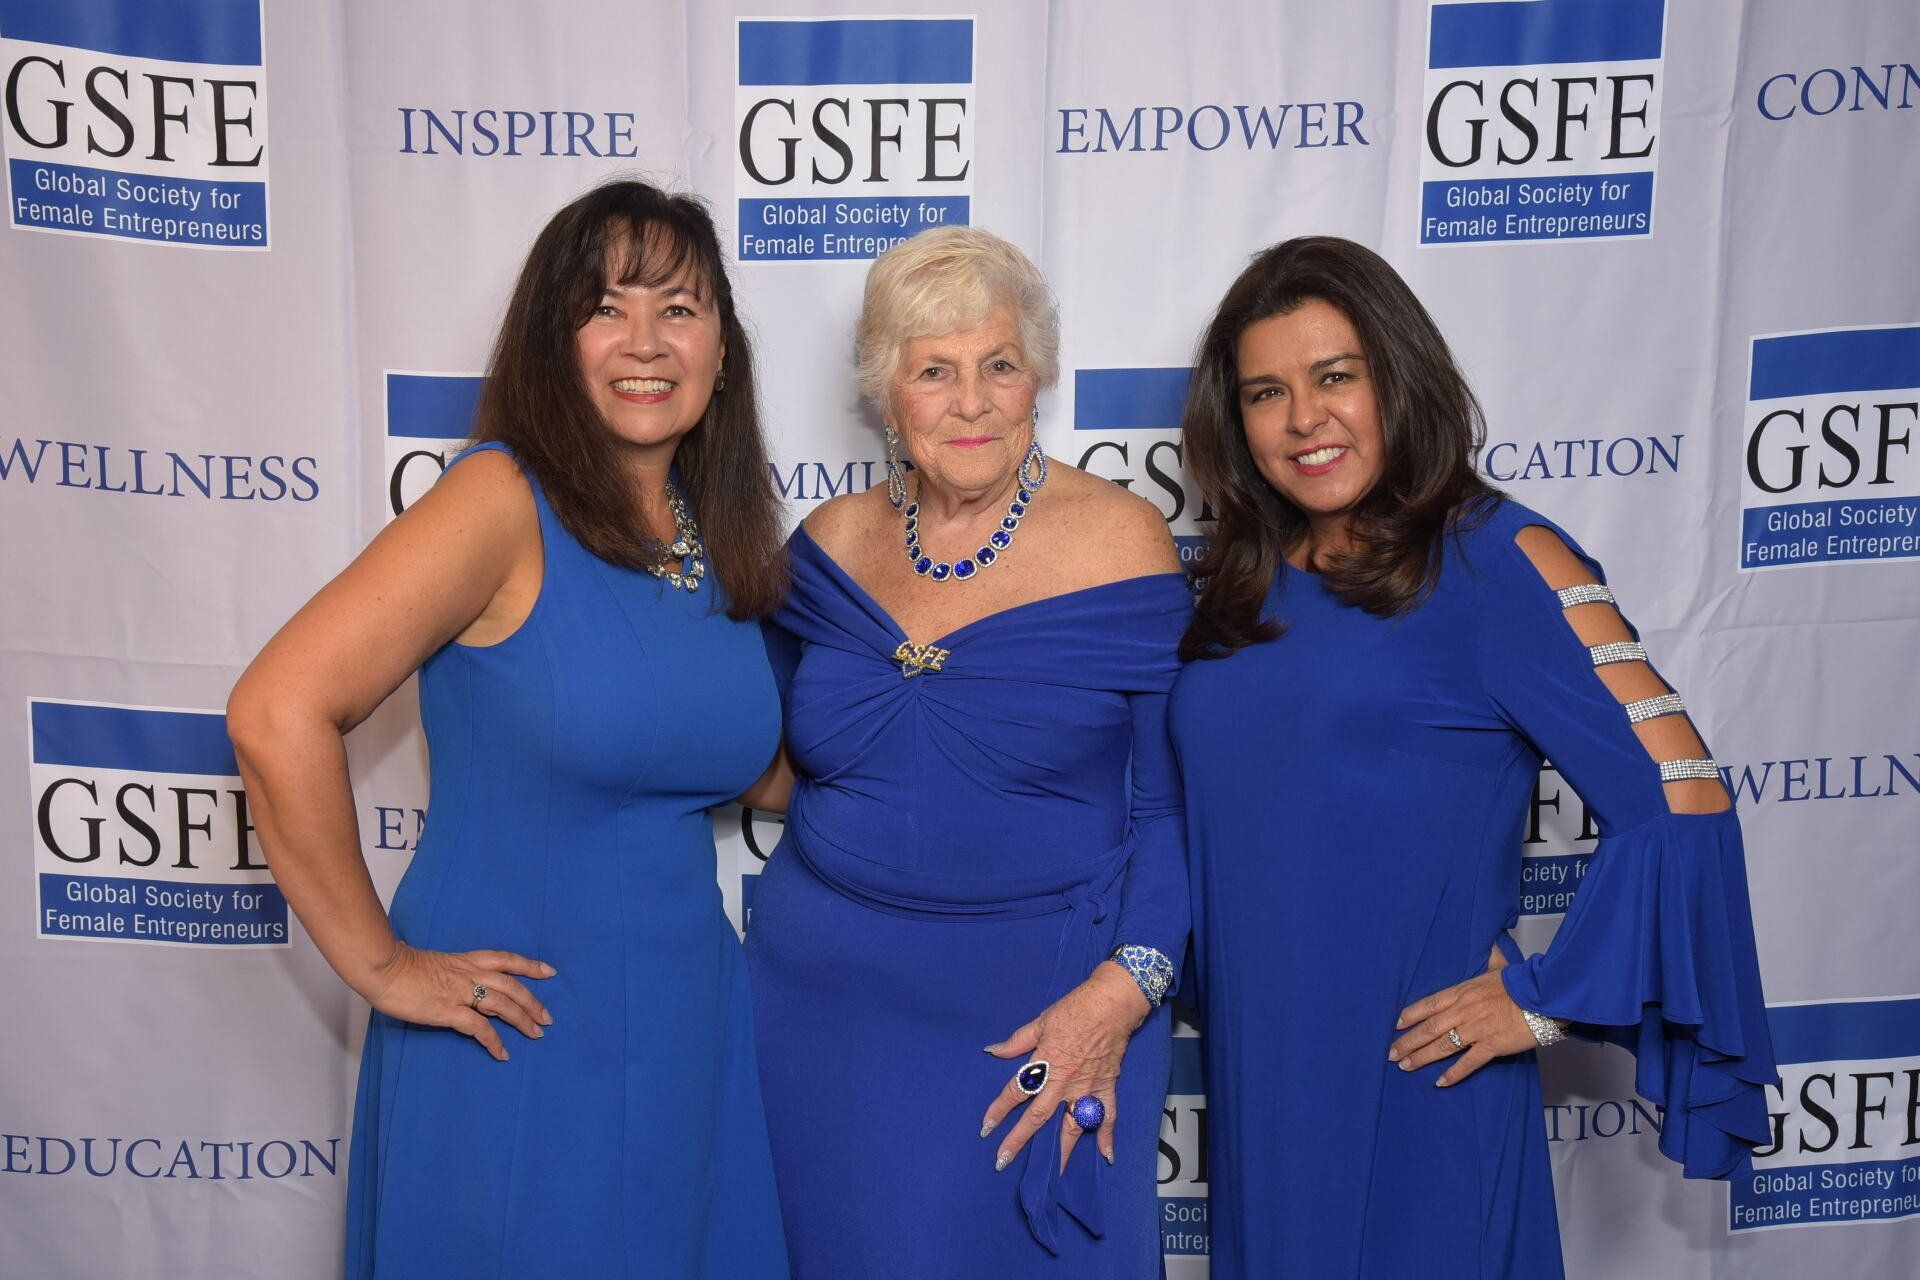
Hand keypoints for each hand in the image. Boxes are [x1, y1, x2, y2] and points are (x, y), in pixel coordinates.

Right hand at [362, 941, 554, 1060]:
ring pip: (503, 1005)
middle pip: (512, 986)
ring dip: (522, 1020)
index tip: (549, 972)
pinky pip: (479, 1028)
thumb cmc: (399, 963)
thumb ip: (445, 967)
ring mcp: (460, 992)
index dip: (529, 966)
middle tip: (547, 1018)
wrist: (383, 967)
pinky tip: (502, 1053)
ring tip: (536, 1034)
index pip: (506, 959)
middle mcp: (469, 973)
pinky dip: (494, 1041)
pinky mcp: (449, 1011)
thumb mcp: (431, 960)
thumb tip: (442, 969)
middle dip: (533, 1002)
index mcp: (466, 960)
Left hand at [980, 961, 1149, 1172]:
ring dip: (1061, 1150)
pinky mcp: (1107, 1088)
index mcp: (1045, 1062)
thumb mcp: (1041, 1021)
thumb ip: (1017, 1041)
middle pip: (1037, 1116)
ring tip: (1051, 1173)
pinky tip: (1106, 1156)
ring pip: (1072, 1125)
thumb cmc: (1074, 1009)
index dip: (998, 1111)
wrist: (1111, 1004)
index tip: (986, 1128)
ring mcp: (1087, 1087)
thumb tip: (993, 1051)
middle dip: (1019, 1140)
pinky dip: (1108, 1136)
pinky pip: (1108, 1117)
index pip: (1016, 1092)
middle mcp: (1064, 1081)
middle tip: (1003, 1161)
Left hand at [1389, 946, 1534, 1086]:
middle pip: (1429, 1027)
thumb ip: (1491, 957)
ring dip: (1422, 1057)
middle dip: (1408, 1041)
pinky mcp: (1492, 1046)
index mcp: (1463, 991)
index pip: (1430, 1003)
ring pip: (1442, 1045)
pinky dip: (1453, 1074)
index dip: (1411, 1014)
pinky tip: (1440, 1082)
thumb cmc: (1522, 982)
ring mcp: (1476, 1029)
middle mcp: (1464, 1010)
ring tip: (1405, 1066)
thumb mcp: (1501, 966)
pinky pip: (1468, 1062)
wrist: (1544, 997)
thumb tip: (1490, 943)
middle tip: (1391, 1052)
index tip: (1396, 1024)